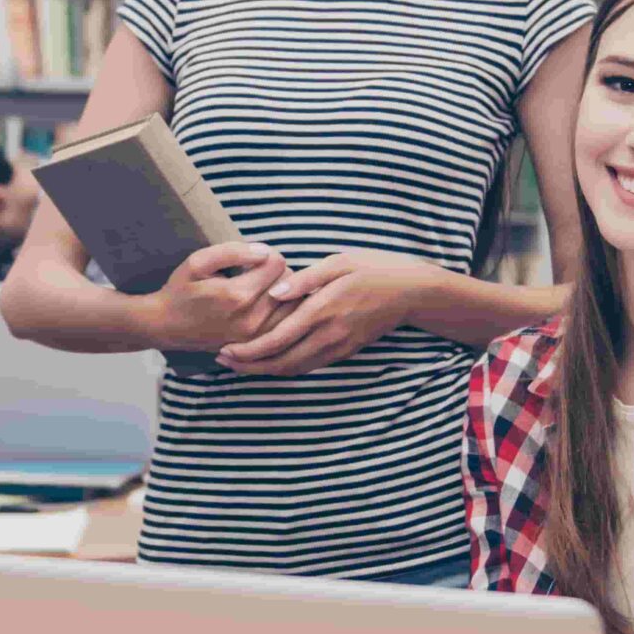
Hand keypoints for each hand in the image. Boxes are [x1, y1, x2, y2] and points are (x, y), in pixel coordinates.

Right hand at [144, 242, 290, 351]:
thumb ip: (232, 252)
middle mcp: (252, 318)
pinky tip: (266, 304)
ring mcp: (256, 335)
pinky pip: (286, 323)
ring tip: (263, 287)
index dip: (267, 254)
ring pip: (292, 304)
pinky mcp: (257, 345)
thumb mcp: (197, 262)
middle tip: (256, 272)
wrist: (166, 326)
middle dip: (276, 272)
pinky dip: (283, 310)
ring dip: (283, 291)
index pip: (278, 263)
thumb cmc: (181, 291)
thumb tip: (264, 250)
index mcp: (238, 295)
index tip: (253, 258)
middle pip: (289, 282)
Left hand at [216, 250, 427, 377]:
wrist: (411, 292)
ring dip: (265, 370)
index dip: (248, 351)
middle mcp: (329, 335)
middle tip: (223, 360)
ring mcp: (338, 347)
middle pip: (281, 363)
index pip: (277, 340)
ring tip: (240, 363)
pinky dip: (286, 366)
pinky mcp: (345, 351)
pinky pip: (310, 365)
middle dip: (249, 366)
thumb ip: (304, 279)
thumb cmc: (373, 269)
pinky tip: (270, 359)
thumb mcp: (339, 262)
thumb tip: (273, 293)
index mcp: (322, 310)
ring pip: (295, 368)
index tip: (225, 349)